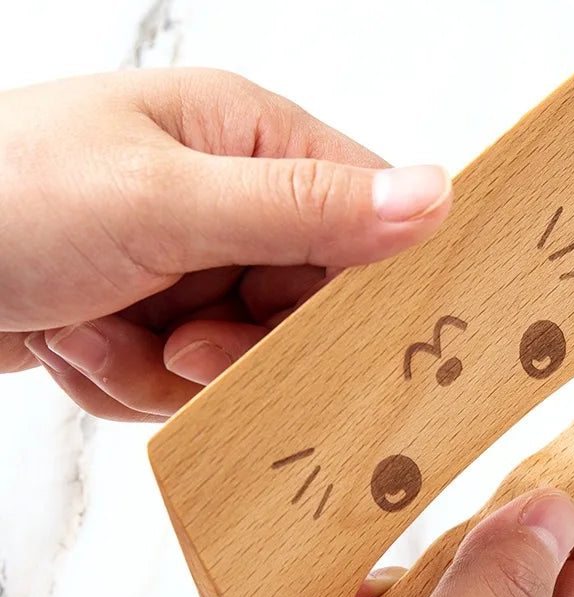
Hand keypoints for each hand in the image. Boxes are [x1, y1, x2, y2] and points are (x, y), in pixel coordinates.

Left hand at [0, 68, 450, 419]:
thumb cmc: (6, 197)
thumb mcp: (165, 201)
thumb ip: (304, 209)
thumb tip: (436, 197)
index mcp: (249, 142)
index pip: (363, 218)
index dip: (357, 287)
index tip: (327, 337)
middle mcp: (230, 203)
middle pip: (304, 307)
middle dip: (241, 345)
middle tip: (183, 341)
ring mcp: (190, 266)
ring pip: (243, 358)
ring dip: (166, 369)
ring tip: (96, 329)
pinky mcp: (154, 318)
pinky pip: (183, 382)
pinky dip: (128, 380)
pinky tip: (76, 340)